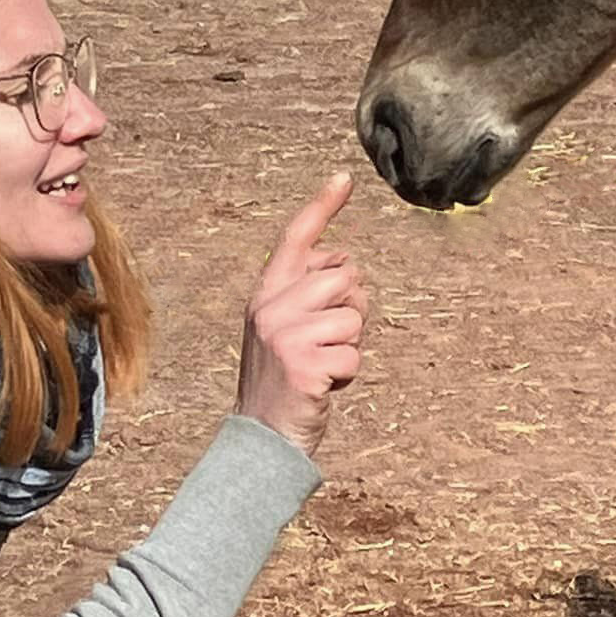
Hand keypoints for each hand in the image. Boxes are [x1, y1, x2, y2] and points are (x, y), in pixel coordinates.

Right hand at [235, 171, 366, 459]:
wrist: (260, 437)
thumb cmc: (284, 382)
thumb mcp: (284, 330)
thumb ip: (306, 296)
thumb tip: (344, 266)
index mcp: (265, 294)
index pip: (296, 239)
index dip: (321, 207)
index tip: (343, 178)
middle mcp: (270, 306)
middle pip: (346, 277)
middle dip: (352, 310)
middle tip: (327, 342)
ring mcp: (284, 334)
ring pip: (355, 316)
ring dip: (350, 346)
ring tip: (322, 366)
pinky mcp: (302, 364)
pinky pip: (354, 355)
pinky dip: (347, 375)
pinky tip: (322, 388)